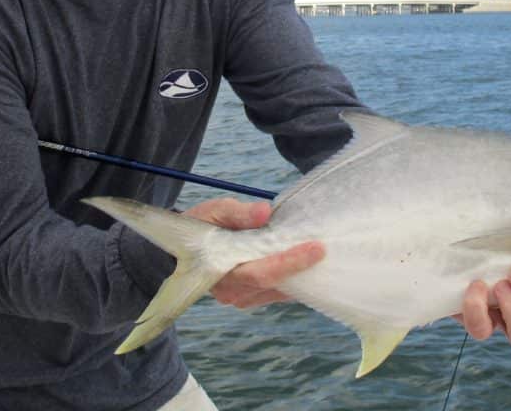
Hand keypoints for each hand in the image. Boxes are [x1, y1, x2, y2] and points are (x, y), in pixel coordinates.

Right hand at [183, 197, 324, 308]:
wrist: (183, 249)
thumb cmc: (198, 227)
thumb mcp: (213, 211)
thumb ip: (238, 213)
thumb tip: (265, 212)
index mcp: (220, 270)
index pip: (261, 273)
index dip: (290, 262)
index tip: (317, 248)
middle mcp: (231, 291)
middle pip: (275, 285)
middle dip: (302, 268)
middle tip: (327, 249)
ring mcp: (240, 298)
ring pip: (278, 292)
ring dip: (300, 276)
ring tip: (322, 256)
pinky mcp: (249, 298)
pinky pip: (276, 292)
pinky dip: (293, 280)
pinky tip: (308, 264)